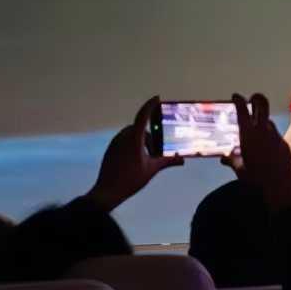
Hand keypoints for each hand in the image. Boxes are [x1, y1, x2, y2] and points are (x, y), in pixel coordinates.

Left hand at [87, 96, 182, 211]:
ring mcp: (115, 142)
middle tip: (155, 152)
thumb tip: (182, 160)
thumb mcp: (151, 169)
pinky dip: (132, 145)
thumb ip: (167, 162)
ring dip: (140, 141)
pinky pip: (124, 141)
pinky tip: (135, 161)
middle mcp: (123, 136)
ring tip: (146, 158)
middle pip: (139, 129)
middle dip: (149, 137)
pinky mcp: (110, 149)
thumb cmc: (131, 179)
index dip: (150, 105)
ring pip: (131, 135)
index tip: (157, 98)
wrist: (107, 192)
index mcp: (133, 138)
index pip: (143, 115)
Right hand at [232, 92, 290, 210]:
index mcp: (248, 135)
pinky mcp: (284, 144)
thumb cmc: (256, 181)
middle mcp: (263, 131)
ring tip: (256, 129)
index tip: (236, 96)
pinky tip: (265, 147)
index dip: (238, 100)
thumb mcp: (240, 171)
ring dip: (262, 120)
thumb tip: (225, 157)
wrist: (281, 189)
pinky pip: (274, 134)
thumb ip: (232, 160)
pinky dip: (268, 135)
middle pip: (261, 104)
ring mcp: (276, 136)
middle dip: (256, 98)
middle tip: (252, 98)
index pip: (243, 111)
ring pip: (268, 121)